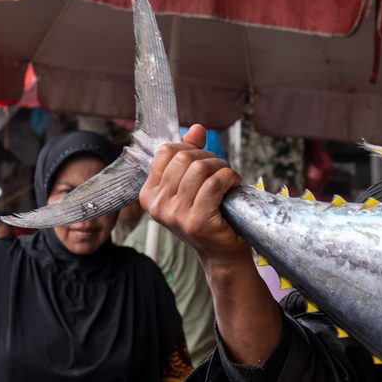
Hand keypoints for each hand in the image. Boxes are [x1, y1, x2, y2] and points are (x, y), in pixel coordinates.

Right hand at [141, 124, 248, 266]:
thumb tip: (197, 129)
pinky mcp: (196, 221)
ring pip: (200, 168)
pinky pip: (214, 183)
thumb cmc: (207, 215)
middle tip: (220, 169)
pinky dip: (229, 178)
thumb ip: (190, 154)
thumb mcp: (191, 184)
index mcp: (148, 194)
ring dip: (221, 167)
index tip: (203, 160)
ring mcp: (174, 214)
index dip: (189, 149)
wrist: (220, 252)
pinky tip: (233, 185)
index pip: (165, 152)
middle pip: (184, 158)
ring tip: (227, 178)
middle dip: (209, 157)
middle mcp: (157, 205)